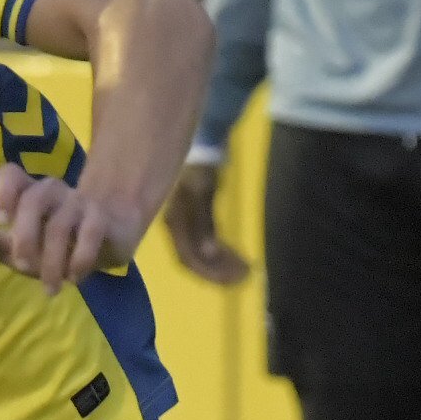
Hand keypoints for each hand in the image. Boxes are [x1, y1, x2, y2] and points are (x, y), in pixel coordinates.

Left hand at [0, 163, 147, 295]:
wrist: (108, 239)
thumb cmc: (53, 243)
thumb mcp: (15, 246)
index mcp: (28, 194)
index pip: (12, 174)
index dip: (5, 190)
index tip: (0, 220)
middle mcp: (52, 191)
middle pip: (36, 199)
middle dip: (27, 236)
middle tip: (24, 267)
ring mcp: (80, 201)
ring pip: (62, 223)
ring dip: (53, 260)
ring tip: (51, 287)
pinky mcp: (103, 218)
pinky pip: (91, 232)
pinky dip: (80, 258)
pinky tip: (74, 278)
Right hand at [158, 160, 252, 285]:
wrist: (200, 143)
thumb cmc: (201, 166)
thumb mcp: (203, 192)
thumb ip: (204, 223)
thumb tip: (208, 254)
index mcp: (173, 224)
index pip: (189, 260)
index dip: (212, 273)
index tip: (239, 276)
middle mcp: (174, 229)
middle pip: (194, 261)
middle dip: (218, 272)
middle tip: (246, 275)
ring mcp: (183, 224)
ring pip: (199, 255)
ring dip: (220, 264)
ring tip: (243, 267)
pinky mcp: (194, 218)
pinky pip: (204, 243)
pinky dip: (219, 252)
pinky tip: (232, 254)